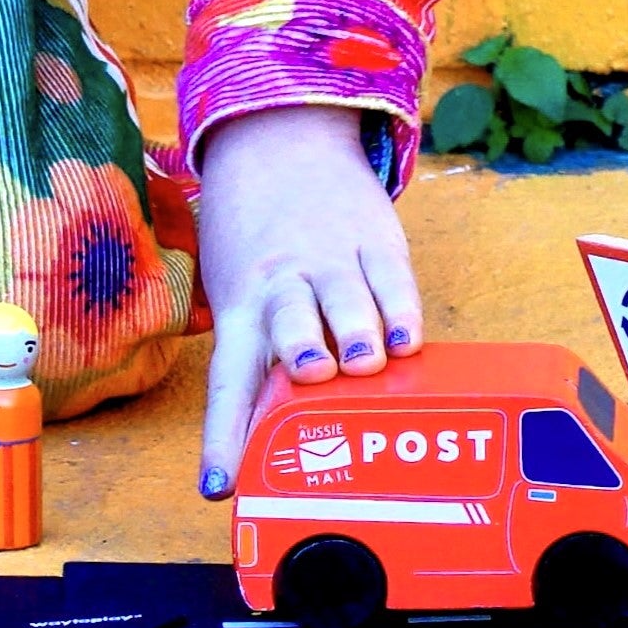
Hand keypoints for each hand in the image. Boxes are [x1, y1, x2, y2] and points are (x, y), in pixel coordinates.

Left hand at [193, 105, 422, 498]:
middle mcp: (282, 281)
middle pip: (288, 319)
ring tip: (364, 360)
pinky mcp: (375, 235)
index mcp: (240, 304)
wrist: (280, 139)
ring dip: (354, 332)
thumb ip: (262, 354)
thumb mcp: (239, 291)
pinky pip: (392, 276)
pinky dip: (401, 310)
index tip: (220, 487)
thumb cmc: (256, 241)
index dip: (223, 436)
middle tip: (312, 373)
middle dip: (299, 349)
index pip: (228, 378)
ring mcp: (330, 255)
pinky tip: (407, 339)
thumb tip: (279, 439)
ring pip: (344, 298)